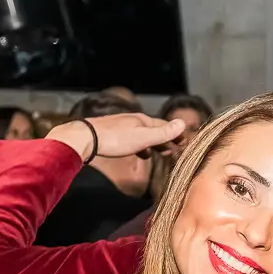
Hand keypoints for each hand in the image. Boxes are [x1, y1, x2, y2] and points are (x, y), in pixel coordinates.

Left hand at [46, 114, 184, 162]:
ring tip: (162, 153)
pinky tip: (141, 153)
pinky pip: (134, 140)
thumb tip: (182, 123)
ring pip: (145, 135)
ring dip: (156, 144)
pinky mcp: (114, 135)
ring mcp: (124, 127)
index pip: (166, 126)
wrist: (87, 137)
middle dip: (167, 139)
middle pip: (156, 130)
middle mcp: (134, 121)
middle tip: (176, 150)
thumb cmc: (115, 139)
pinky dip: (143, 146)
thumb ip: (163, 133)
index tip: (185, 143)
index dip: (176, 134)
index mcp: (143, 120)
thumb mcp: (143, 138)